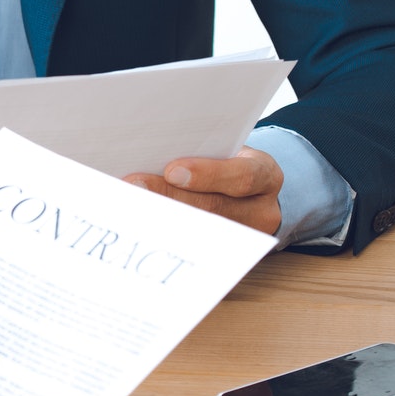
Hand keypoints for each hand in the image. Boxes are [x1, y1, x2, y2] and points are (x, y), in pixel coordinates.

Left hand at [125, 144, 282, 235]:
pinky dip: (163, 231)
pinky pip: (192, 243)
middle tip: (133, 186)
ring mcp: (242, 237)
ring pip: (200, 229)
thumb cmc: (232, 164)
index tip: (172, 170)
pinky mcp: (223, 251)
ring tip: (128, 203)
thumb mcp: (230, 150)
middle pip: (214, 207)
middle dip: (170, 196)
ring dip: (160, 216)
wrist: (255, 196)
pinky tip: (136, 219)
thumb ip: (202, 148)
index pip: (244, 176)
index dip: (208, 174)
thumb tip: (152, 145)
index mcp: (265, 176)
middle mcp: (259, 211)